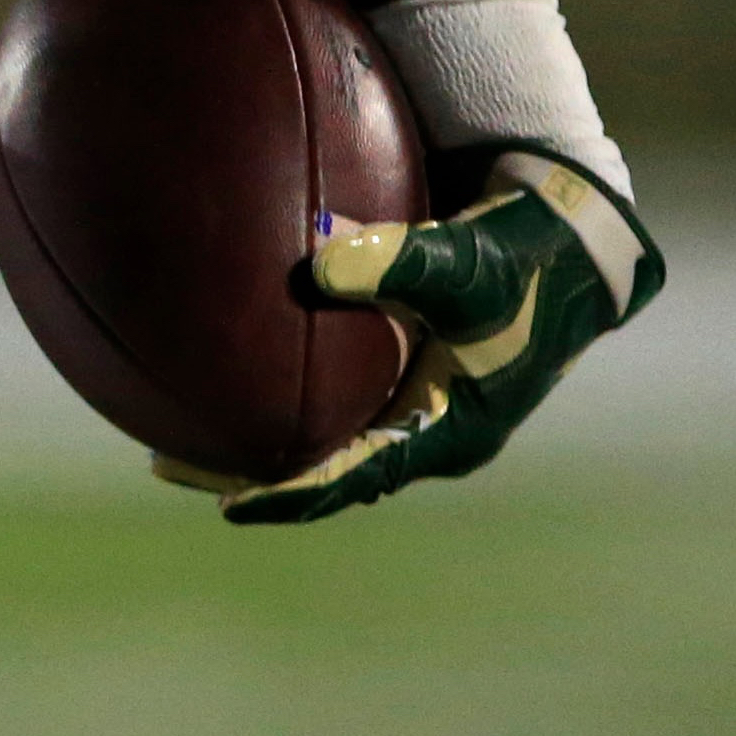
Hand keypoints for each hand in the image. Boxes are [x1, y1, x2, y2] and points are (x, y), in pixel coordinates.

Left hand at [160, 151, 665, 525]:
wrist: (568, 231)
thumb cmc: (525, 252)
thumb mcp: (467, 261)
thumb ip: (396, 263)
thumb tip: (314, 269)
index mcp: (450, 429)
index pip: (356, 475)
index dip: (292, 493)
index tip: (228, 504)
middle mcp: (428, 426)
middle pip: (326, 464)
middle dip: (249, 467)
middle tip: (168, 463)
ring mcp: (416, 399)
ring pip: (325, 432)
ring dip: (256, 433)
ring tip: (173, 427)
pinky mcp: (403, 363)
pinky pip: (331, 389)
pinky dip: (278, 386)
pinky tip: (214, 362)